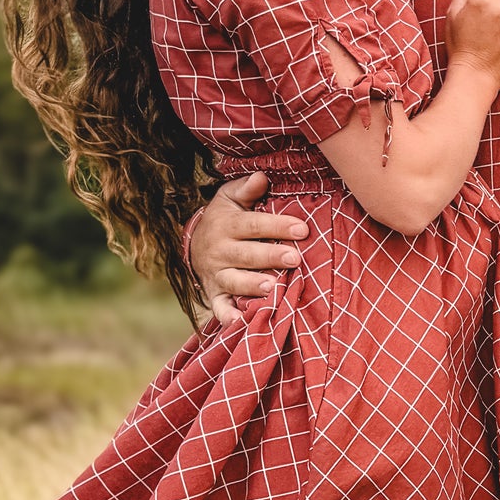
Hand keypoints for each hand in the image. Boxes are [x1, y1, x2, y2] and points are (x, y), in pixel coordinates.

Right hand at [192, 172, 306, 324]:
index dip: (278, 226)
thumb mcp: (230, 198)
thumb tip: (261, 177)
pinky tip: (240, 322)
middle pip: (247, 254)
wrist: (196, 244)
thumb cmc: (225, 218)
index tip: (303, 229)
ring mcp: (217, 274)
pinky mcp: (215, 294)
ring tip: (272, 287)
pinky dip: (228, 316)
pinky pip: (219, 307)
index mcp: (227, 225)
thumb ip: (246, 188)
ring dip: (252, 286)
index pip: (254, 224)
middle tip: (295, 258)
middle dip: (271, 257)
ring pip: (234, 281)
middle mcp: (220, 251)